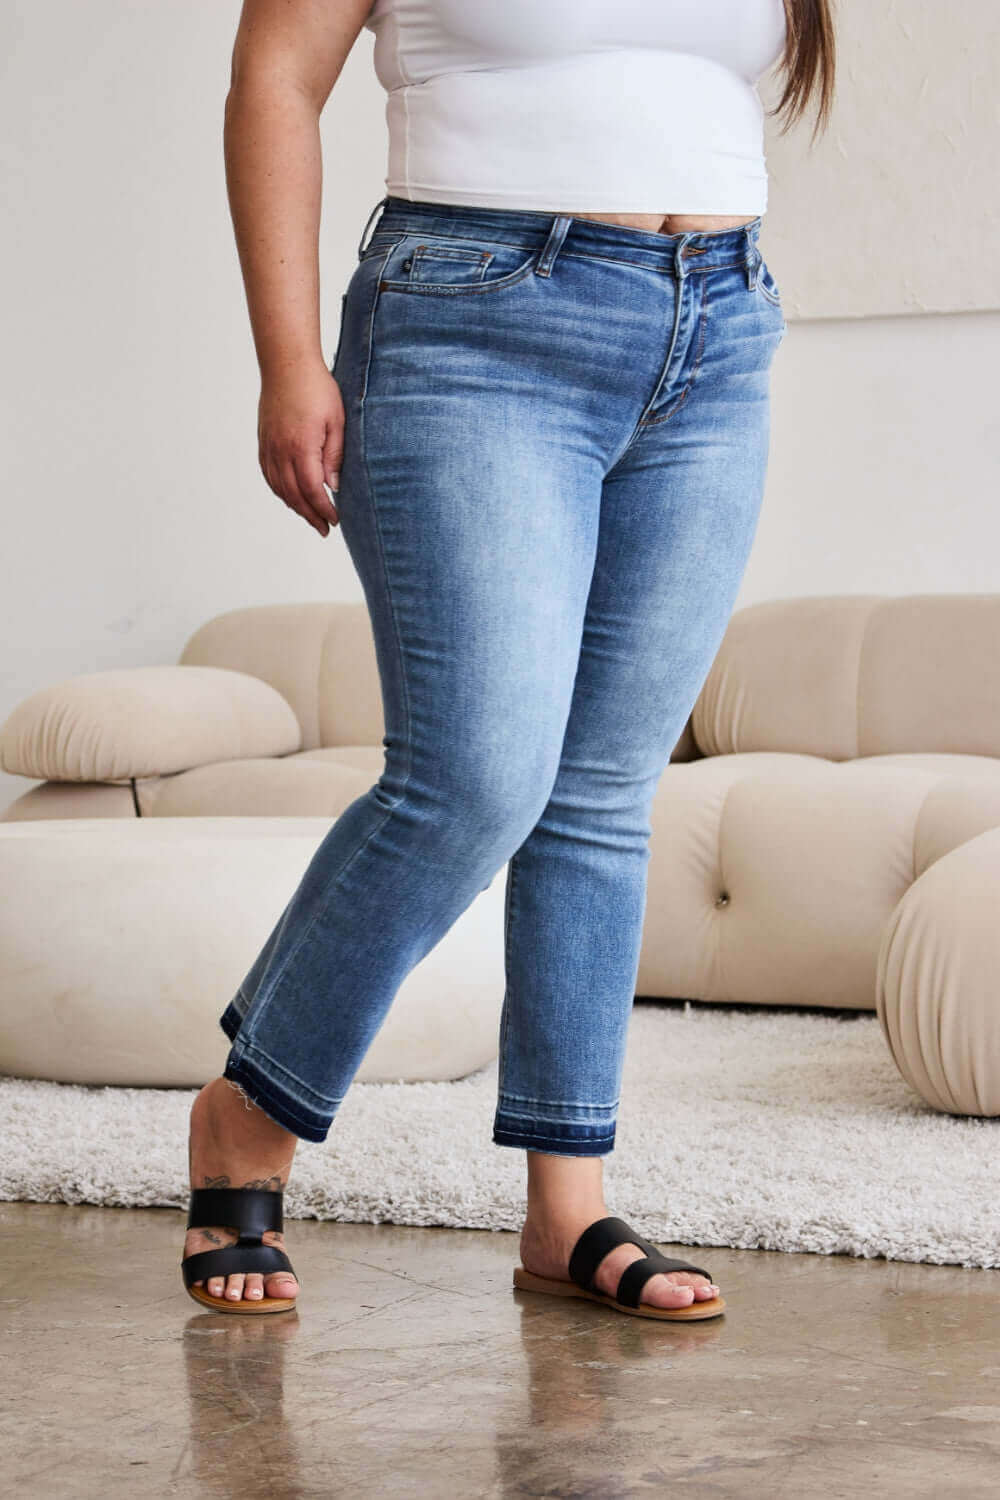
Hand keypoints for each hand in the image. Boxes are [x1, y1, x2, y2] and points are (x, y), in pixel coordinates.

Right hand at [257, 361, 343, 534]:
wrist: (287, 365)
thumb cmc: (317, 388)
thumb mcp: (337, 421)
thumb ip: (335, 455)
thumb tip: (333, 486)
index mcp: (302, 447)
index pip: (312, 490)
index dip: (323, 509)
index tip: (335, 520)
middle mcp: (281, 451)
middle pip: (294, 495)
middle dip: (310, 515)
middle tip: (324, 529)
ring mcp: (269, 447)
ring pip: (279, 487)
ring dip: (294, 506)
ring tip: (310, 517)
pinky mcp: (264, 441)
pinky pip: (269, 474)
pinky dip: (279, 490)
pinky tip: (289, 496)